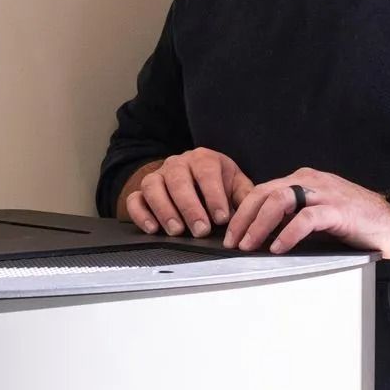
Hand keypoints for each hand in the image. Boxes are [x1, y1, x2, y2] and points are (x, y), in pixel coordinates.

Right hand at [122, 148, 254, 238]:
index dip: (214, 195)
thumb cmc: (217, 183)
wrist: (193, 176)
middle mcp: (177, 164)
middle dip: (190, 206)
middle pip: (178, 180)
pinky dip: (140, 214)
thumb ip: (245, 197)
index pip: (207, 172)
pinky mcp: (141, 191)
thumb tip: (255, 212)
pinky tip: (153, 228)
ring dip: (164, 209)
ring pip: (153, 186)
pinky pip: (134, 199)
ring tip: (177, 230)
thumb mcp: (235, 185)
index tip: (222, 218)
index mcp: (203, 159)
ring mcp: (157, 176)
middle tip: (201, 229)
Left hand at [224, 168, 389, 255]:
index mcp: (304, 180)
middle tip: (233, 241)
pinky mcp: (338, 209)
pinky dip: (288, 234)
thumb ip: (293, 216)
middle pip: (265, 192)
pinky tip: (278, 248)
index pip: (263, 190)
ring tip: (250, 245)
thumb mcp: (318, 214)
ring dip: (259, 224)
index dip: (243, 211)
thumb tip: (262, 234)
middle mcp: (311, 181)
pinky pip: (306, 218)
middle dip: (244, 218)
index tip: (231, 232)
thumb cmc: (357, 221)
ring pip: (280, 200)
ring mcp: (325, 193)